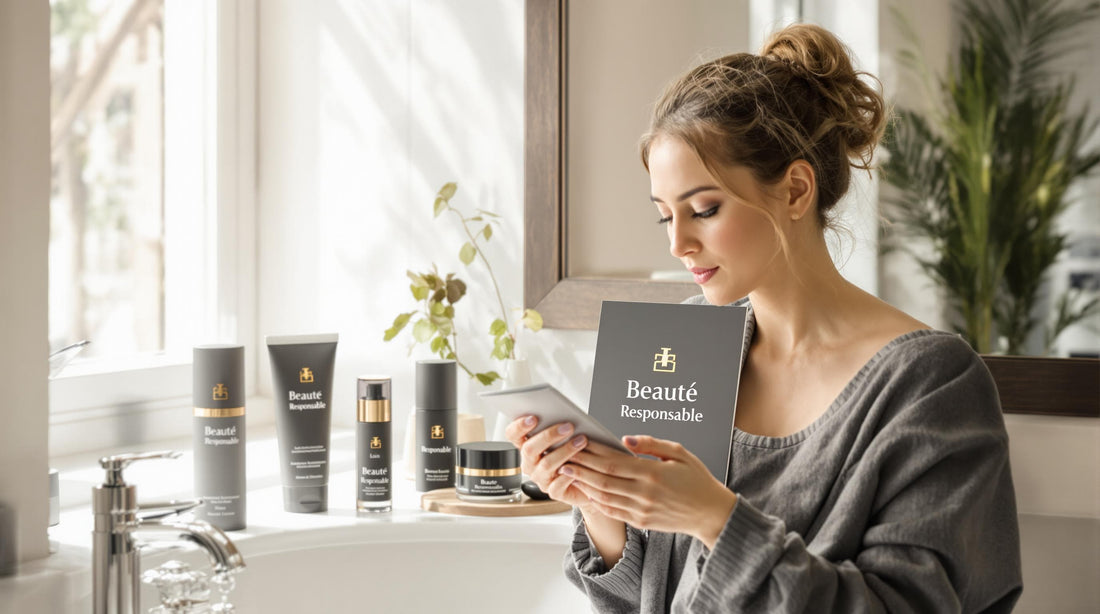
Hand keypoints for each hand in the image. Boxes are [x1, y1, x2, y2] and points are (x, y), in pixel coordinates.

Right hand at [504, 416, 590, 508]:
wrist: (588, 479)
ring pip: (546, 465)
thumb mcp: (564, 438)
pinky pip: (557, 485)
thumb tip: (563, 418)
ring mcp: (540, 479)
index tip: (533, 418)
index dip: (519, 426)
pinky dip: (569, 474)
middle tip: (568, 427)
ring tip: (581, 441)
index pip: (513, 435)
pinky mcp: (553, 492)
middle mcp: (530, 464)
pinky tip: (580, 466)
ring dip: (565, 450)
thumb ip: (557, 428)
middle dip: (549, 436)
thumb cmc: (575, 454)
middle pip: (529, 449)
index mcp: (527, 447)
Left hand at [564, 435, 737, 548]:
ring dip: (584, 484)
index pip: (614, 462)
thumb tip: (624, 439)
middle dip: (581, 467)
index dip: (593, 453)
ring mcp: (641, 510)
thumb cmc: (697, 480)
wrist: (711, 513)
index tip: (579, 443)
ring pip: (604, 496)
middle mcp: (645, 493)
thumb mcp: (680, 452)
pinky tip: (586, 491)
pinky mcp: (641, 522)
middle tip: (564, 456)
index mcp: (654, 473)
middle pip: (602, 480)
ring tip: (569, 472)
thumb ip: (651, 444)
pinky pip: (613, 511)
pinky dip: (596, 501)